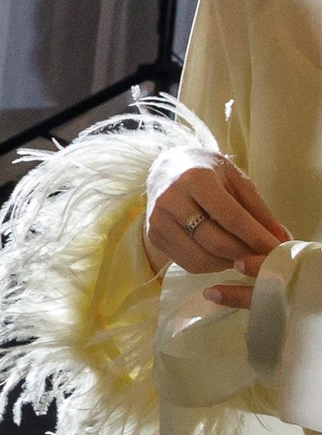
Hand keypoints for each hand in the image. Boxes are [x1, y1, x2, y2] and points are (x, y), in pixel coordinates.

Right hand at [143, 148, 286, 291]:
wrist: (167, 168)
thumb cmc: (207, 172)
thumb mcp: (236, 180)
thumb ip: (258, 210)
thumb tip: (281, 240)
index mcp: (195, 179)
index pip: (231, 217)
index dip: (257, 238)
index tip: (278, 251)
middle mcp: (171, 200)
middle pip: (215, 241)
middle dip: (244, 254)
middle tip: (263, 259)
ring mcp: (158, 220)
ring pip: (201, 257)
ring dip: (228, 263)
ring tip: (242, 256)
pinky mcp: (153, 236)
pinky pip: (188, 263)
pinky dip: (211, 265)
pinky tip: (221, 255)